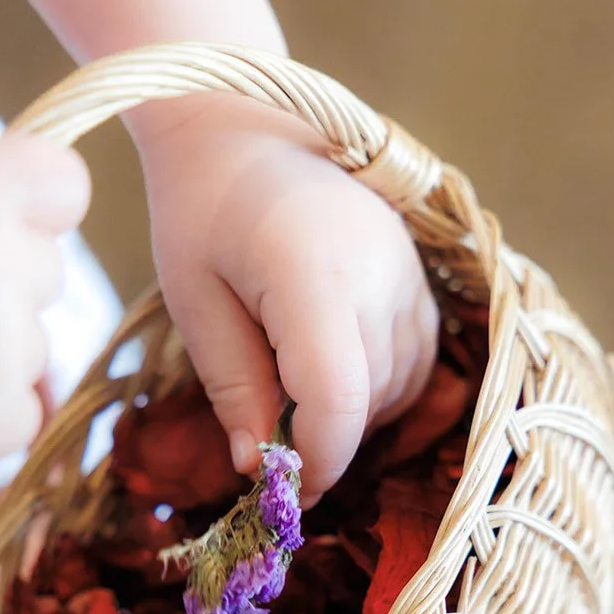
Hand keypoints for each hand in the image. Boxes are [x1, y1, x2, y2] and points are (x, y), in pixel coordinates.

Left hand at [136, 95, 437, 503]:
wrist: (245, 124)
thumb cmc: (201, 208)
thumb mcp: (193, 300)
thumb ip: (232, 386)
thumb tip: (259, 468)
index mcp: (313, 275)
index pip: (338, 400)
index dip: (314, 461)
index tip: (278, 488)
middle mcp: (380, 275)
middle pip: (369, 403)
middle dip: (321, 444)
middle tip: (266, 449)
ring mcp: (409, 275)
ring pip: (399, 390)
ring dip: (350, 418)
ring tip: (288, 398)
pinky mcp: (420, 279)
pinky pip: (416, 362)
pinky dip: (378, 389)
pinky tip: (327, 374)